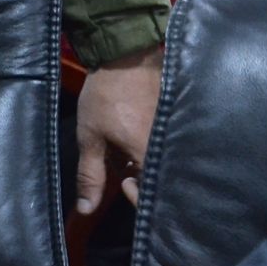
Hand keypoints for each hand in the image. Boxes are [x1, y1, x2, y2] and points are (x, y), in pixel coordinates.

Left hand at [74, 45, 162, 212]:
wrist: (127, 56)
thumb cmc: (106, 96)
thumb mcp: (90, 138)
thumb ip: (91, 176)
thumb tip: (86, 209)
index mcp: (151, 156)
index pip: (153, 195)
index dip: (137, 196)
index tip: (122, 183)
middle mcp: (171, 148)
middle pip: (161, 178)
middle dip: (143, 178)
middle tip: (124, 165)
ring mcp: (178, 134)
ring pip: (164, 162)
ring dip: (147, 162)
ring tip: (129, 147)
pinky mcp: (180, 122)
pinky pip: (168, 145)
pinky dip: (153, 146)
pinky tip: (139, 137)